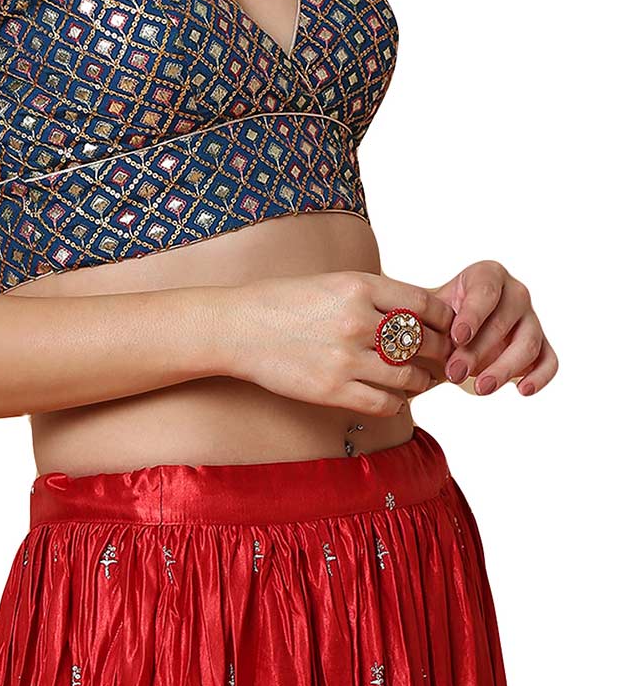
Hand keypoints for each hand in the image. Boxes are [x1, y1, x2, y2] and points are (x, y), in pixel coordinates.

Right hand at [229, 271, 456, 415]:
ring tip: (420, 380)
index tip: (447, 326)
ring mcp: (345, 357)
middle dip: (438, 350)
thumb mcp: (330, 282)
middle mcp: (356, 320)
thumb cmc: (281, 301)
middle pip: (421, 340)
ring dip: (420, 380)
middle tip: (441, 356)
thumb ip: (370, 294)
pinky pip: (384, 402)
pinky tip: (394, 398)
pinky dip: (397, 402)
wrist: (237, 327)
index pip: (423, 303)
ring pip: (407, 375)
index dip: (444, 318)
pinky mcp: (332, 389)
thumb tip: (411, 310)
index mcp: (358, 286)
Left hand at [430, 259, 557, 396]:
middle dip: (478, 350)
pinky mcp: (542, 346)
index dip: (472, 314)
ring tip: (480, 388)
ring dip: (504, 368)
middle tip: (454, 372)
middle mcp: (515, 293)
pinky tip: (522, 390)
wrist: (449, 336)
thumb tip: (412, 331)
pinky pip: (549, 361)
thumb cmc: (438, 319)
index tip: (457, 336)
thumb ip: (426, 318)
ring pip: (528, 343)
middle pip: (504, 322)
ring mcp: (531, 320)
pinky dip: (540, 376)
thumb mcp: (429, 312)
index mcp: (487, 275)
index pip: (485, 292)